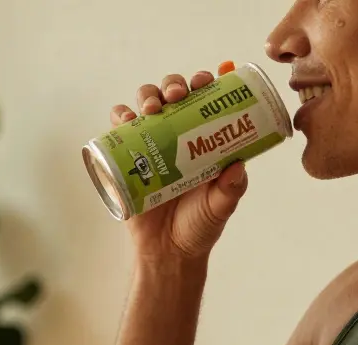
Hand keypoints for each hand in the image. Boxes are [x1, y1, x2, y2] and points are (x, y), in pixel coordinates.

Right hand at [109, 65, 249, 260]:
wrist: (167, 252)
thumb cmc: (199, 227)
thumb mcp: (221, 207)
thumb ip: (230, 189)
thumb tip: (238, 165)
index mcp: (203, 139)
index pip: (204, 100)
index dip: (205, 81)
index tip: (209, 79)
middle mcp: (177, 135)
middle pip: (172, 93)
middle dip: (174, 85)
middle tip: (178, 95)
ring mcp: (150, 144)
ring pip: (145, 104)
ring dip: (148, 95)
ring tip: (153, 108)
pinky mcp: (126, 159)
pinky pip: (119, 129)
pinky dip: (120, 117)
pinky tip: (126, 119)